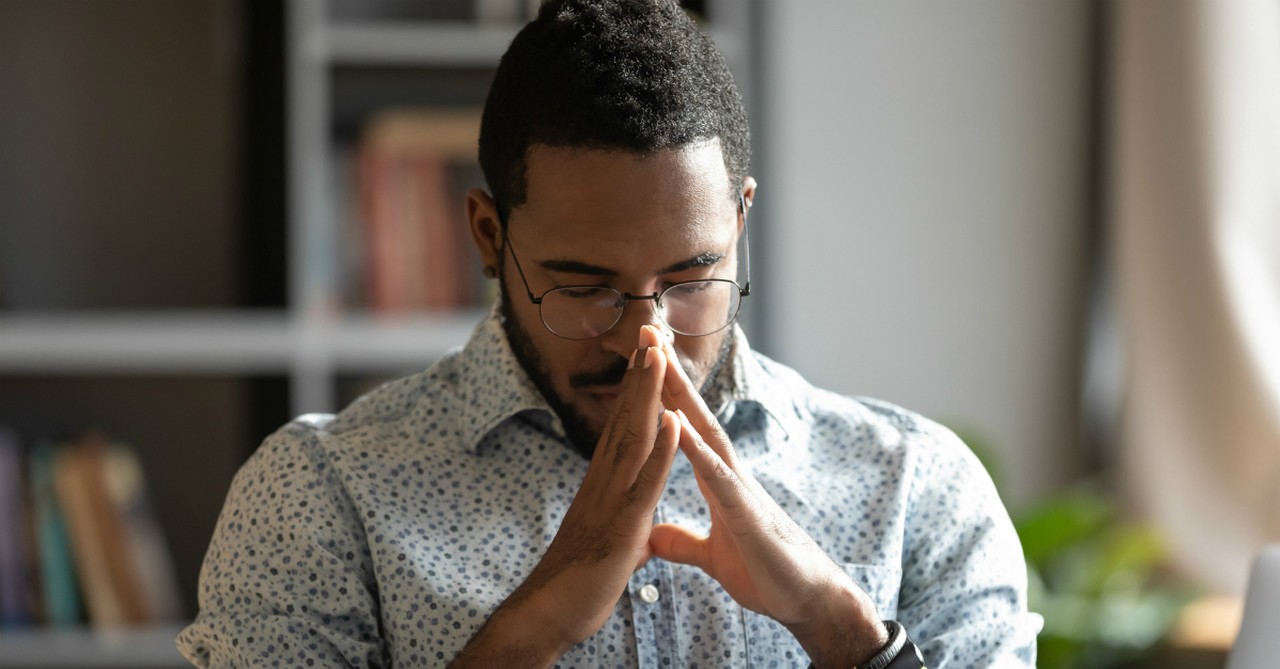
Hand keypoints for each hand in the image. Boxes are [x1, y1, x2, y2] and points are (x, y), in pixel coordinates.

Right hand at [453, 325, 679, 666]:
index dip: (635, 393)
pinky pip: (645, 481)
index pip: (622, 430)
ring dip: (648, 396)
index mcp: (604, 486)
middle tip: (651, 333)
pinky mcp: (621, 524)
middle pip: (624, 420)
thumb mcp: (611, 550)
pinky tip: (675, 421)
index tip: (646, 358)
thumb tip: (640, 536)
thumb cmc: (577, 586)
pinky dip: (662, 450)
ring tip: (659, 356)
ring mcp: (611, 500)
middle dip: (640, 377)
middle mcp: (604, 483)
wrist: (548, 615)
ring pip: (633, 438)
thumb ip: (628, 534)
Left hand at [648, 341, 888, 667]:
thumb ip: (684, 542)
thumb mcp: (712, 556)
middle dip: (670, 374)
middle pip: (694, 415)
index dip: (663, 395)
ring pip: (705, 432)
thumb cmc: (766, 574)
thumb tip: (655, 533)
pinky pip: (716, 475)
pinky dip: (694, 449)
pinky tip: (676, 425)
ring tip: (657, 359)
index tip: (643, 359)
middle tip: (647, 331)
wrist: (805, 601)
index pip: (685, 428)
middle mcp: (729, 475)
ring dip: (680, 395)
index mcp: (718, 482)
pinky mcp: (746, 513)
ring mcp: (740, 489)